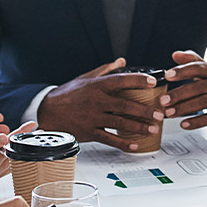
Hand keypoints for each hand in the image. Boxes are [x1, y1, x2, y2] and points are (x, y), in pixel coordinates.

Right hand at [0, 124, 31, 189]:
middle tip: (29, 131)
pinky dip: (3, 156)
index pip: (9, 147)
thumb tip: (4, 138)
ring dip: (12, 150)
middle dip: (20, 142)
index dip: (20, 134)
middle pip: (11, 156)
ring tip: (18, 139)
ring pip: (5, 162)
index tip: (31, 126)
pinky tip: (1, 150)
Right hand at [38, 59, 163, 151]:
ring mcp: (93, 117)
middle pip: (125, 105)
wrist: (47, 112)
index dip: (138, 80)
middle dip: (144, 110)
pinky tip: (135, 145)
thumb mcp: (84, 78)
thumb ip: (105, 70)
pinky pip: (109, 139)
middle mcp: (96, 101)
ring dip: (138, 127)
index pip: (121, 80)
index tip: (153, 82)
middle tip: (159, 114)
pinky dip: (123, 143)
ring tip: (152, 129)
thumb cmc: (66, 94)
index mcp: (96, 86)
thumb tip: (122, 61)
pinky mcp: (89, 132)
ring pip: (120, 123)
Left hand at [162, 50, 206, 131]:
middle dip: (179, 94)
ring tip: (169, 113)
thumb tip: (176, 54)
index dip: (182, 71)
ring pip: (203, 102)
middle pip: (198, 87)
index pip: (198, 68)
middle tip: (163, 100)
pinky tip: (183, 124)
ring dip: (183, 108)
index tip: (167, 75)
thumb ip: (191, 61)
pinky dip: (195, 122)